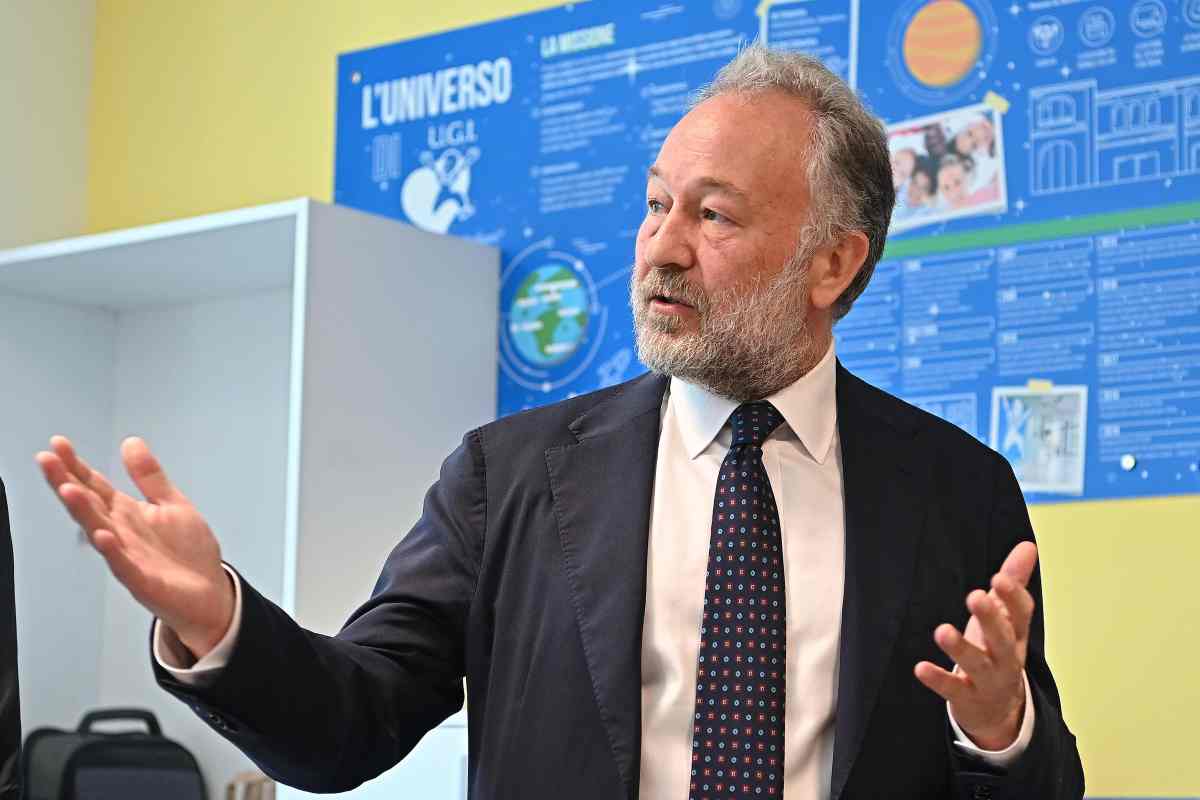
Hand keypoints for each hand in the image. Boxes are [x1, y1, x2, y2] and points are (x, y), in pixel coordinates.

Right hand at [35, 436, 233, 658]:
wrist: (210, 593)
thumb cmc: (187, 550)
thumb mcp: (172, 504)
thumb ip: (150, 477)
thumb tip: (130, 441)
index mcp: (127, 513)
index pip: (95, 486)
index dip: (77, 466)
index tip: (58, 443)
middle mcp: (121, 533)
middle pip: (89, 506)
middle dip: (67, 483)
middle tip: (46, 460)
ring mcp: (128, 557)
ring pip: (100, 532)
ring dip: (83, 513)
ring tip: (68, 490)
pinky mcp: (142, 580)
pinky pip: (123, 565)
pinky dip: (112, 551)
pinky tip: (102, 536)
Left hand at [914, 541, 1037, 750]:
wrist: (999, 710)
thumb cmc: (998, 651)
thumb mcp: (1007, 618)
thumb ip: (1014, 581)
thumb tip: (1029, 545)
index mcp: (1016, 634)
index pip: (1022, 615)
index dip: (1013, 597)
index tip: (999, 578)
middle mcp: (1007, 658)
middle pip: (1003, 639)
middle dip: (991, 618)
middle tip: (976, 596)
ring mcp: (988, 681)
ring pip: (978, 665)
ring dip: (960, 649)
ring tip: (942, 631)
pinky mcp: (967, 698)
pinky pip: (953, 690)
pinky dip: (938, 679)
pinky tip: (920, 668)